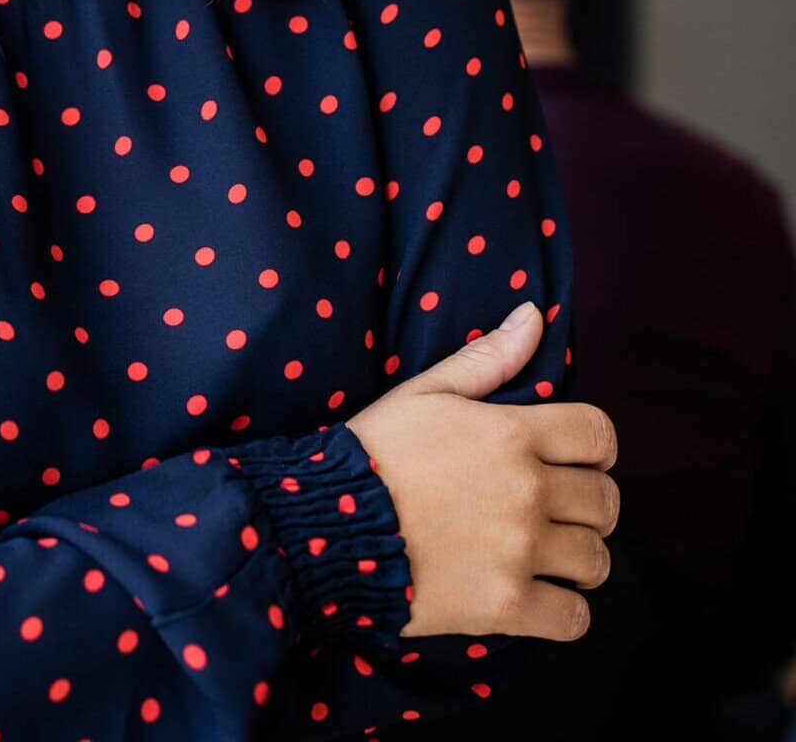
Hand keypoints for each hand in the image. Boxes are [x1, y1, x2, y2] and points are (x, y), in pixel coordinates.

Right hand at [348, 302, 617, 641]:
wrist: (328, 524)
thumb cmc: (374, 451)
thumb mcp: (423, 392)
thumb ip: (486, 357)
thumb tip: (535, 314)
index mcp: (511, 433)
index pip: (598, 435)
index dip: (593, 447)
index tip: (573, 459)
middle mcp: (528, 491)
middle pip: (605, 501)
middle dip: (587, 504)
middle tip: (555, 509)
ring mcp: (521, 552)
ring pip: (596, 560)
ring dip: (578, 557)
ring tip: (545, 554)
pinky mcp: (508, 607)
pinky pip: (574, 619)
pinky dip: (564, 612)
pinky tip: (537, 596)